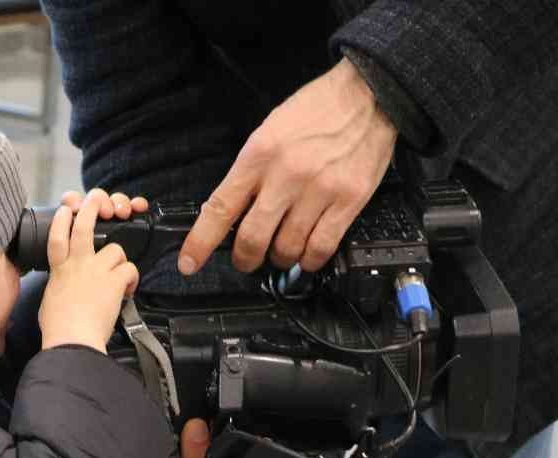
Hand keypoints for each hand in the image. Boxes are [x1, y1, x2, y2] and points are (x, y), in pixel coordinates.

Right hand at [38, 189, 144, 353]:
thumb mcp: (49, 301)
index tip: (67, 210)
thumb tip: (61, 291)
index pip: (57, 236)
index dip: (62, 219)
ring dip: (120, 259)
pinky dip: (133, 279)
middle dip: (92, 208)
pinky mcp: (114, 281)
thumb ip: (58, 288)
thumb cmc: (58, 328)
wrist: (71, 339)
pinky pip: (130, 268)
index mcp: (59, 270)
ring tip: (120, 275)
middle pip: (85, 227)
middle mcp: (77, 264)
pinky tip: (129, 290)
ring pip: (116, 248)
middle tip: (97, 200)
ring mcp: (97, 270)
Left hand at [178, 57, 397, 276]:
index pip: (220, 208)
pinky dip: (309, 260)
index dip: (201, 242)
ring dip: (279, 259)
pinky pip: (321, 248)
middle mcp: (286, 175)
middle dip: (244, 258)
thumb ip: (250, 172)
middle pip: (252, 239)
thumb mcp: (269, 131)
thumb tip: (233, 213)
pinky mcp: (349, 200)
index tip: (189, 263)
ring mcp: (319, 190)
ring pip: (287, 249)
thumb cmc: (317, 111)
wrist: (368, 94)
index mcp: (259, 155)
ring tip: (281, 250)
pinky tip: (306, 254)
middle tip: (246, 259)